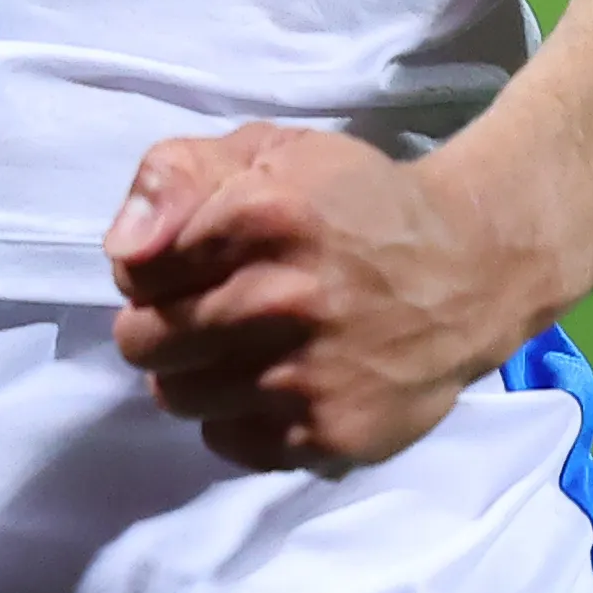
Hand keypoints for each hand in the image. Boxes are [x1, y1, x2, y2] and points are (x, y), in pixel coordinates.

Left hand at [104, 122, 551, 472]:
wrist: (469, 270)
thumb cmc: (355, 203)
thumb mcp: (269, 150)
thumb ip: (176, 175)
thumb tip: (123, 250)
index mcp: (263, 213)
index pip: (133, 270)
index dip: (151, 266)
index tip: (189, 262)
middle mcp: (283, 299)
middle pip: (143, 341)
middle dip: (162, 322)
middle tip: (211, 308)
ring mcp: (307, 376)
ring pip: (176, 397)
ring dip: (195, 373)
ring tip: (244, 346)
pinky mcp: (329, 435)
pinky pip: (228, 442)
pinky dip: (238, 417)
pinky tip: (277, 382)